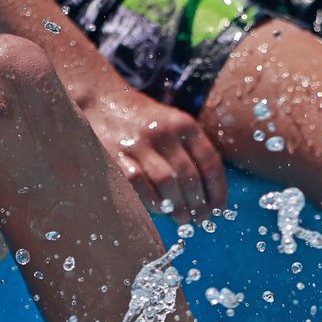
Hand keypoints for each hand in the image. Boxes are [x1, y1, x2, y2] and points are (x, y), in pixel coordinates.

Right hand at [78, 85, 226, 221]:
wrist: (102, 101)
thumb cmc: (145, 121)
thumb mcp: (174, 124)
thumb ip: (192, 151)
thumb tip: (211, 194)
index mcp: (184, 124)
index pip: (210, 162)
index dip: (218, 190)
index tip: (219, 209)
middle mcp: (163, 132)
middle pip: (189, 176)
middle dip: (198, 203)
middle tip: (201, 220)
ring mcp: (138, 143)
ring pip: (166, 183)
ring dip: (178, 206)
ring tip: (183, 220)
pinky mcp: (115, 155)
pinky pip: (139, 184)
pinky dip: (152, 201)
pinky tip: (159, 210)